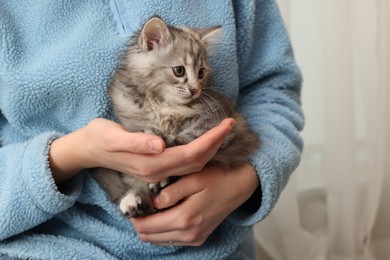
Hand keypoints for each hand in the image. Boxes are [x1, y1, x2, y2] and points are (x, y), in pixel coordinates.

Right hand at [49, 118, 234, 183]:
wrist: (87, 150)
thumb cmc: (98, 138)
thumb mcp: (112, 137)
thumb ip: (136, 142)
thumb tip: (160, 145)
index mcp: (151, 164)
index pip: (190, 154)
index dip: (211, 140)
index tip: (227, 125)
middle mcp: (157, 172)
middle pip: (196, 162)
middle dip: (217, 144)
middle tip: (231, 125)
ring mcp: (157, 173)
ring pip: (193, 166)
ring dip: (211, 150)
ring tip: (223, 133)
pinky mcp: (155, 168)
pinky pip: (185, 165)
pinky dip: (200, 154)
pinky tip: (205, 144)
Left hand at [131, 163, 258, 246]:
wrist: (239, 185)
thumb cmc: (216, 177)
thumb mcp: (194, 177)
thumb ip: (171, 192)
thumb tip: (152, 202)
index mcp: (185, 218)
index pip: (146, 227)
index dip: (134, 216)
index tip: (132, 201)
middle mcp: (189, 234)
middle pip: (149, 237)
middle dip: (140, 222)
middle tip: (140, 204)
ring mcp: (194, 238)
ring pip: (158, 240)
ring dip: (151, 226)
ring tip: (152, 207)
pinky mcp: (198, 238)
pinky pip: (171, 240)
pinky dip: (163, 230)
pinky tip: (166, 213)